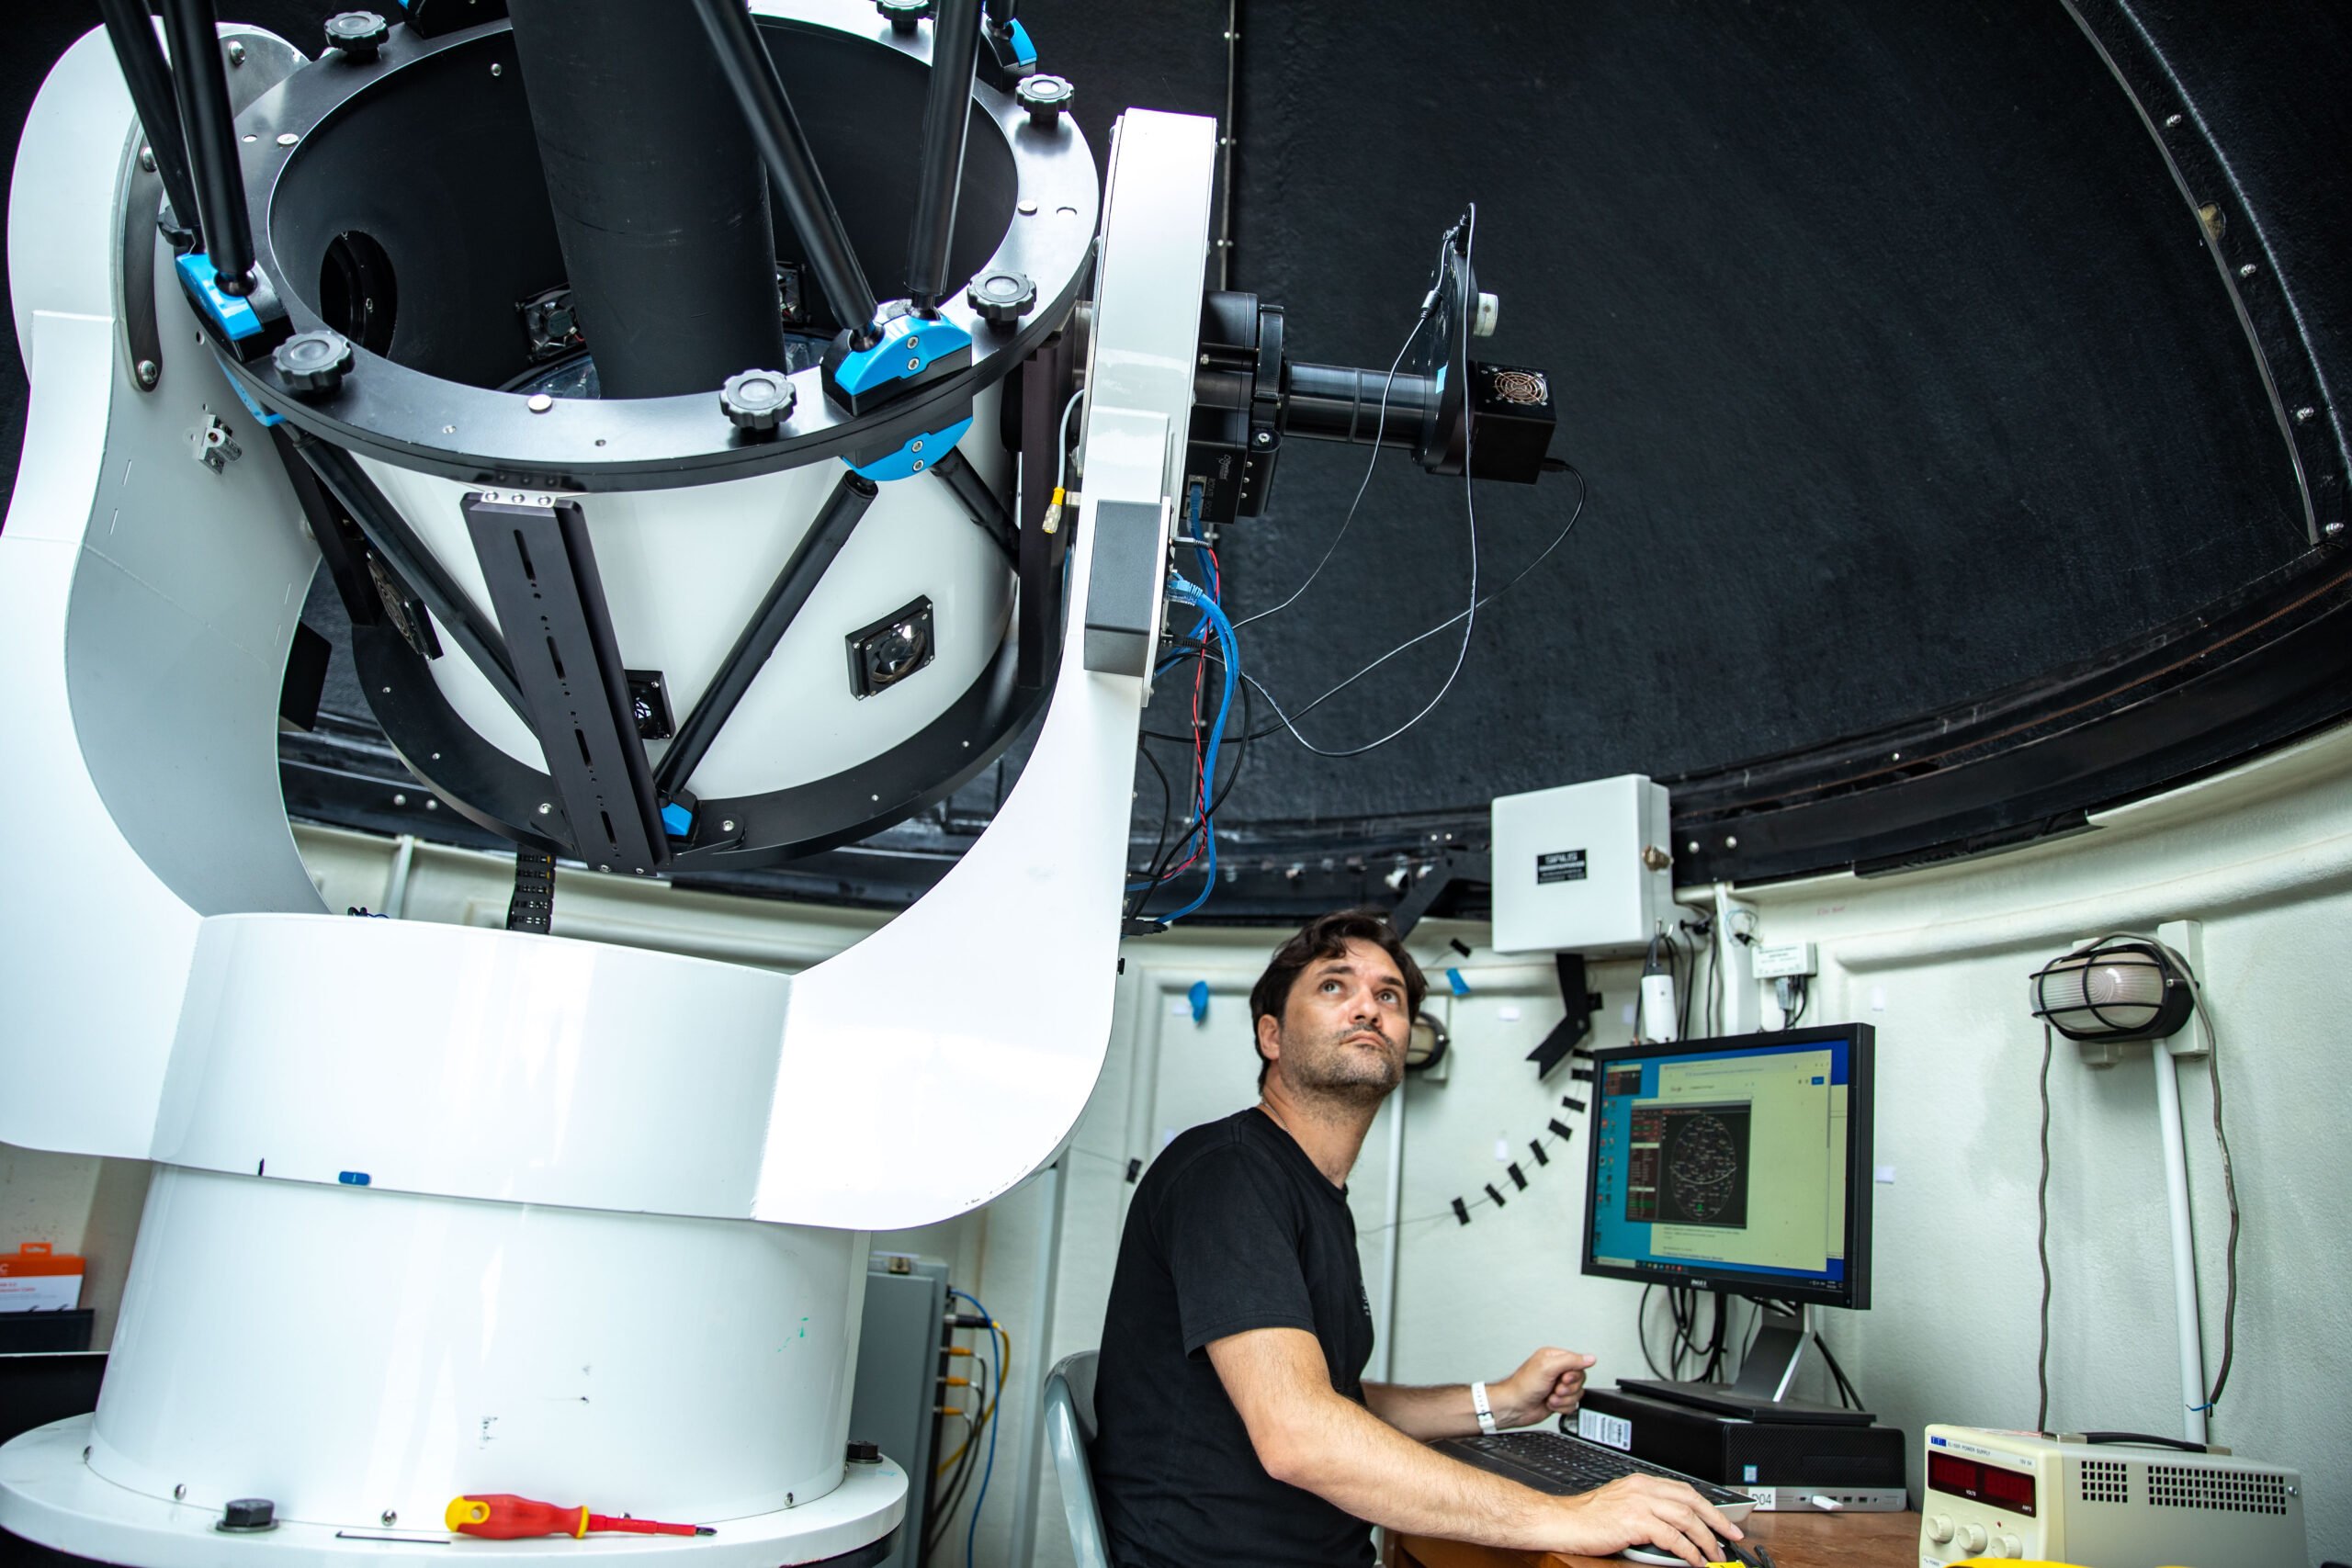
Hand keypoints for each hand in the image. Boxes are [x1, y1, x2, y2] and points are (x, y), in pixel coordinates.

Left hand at [1492, 1346, 1594, 1426]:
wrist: (1515, 1407)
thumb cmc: (1523, 1386)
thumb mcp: (1547, 1367)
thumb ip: (1571, 1361)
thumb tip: (1590, 1358)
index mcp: (1554, 1357)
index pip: (1578, 1363)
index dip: (1573, 1374)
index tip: (1563, 1378)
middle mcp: (1557, 1371)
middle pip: (1579, 1380)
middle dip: (1567, 1388)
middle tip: (1555, 1388)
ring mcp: (1558, 1386)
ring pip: (1577, 1394)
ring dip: (1563, 1399)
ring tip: (1549, 1396)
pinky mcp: (1558, 1400)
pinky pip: (1572, 1405)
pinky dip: (1561, 1407)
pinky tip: (1550, 1403)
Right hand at [1553, 1474, 1744, 1567]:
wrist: (1562, 1521)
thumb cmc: (1586, 1518)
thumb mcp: (1621, 1505)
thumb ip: (1647, 1510)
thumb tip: (1674, 1529)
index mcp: (1641, 1482)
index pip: (1685, 1491)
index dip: (1709, 1507)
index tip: (1724, 1522)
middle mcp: (1643, 1489)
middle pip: (1692, 1501)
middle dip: (1717, 1520)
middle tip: (1733, 1537)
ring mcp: (1639, 1504)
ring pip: (1686, 1518)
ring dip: (1706, 1540)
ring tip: (1715, 1556)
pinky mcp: (1635, 1522)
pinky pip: (1672, 1537)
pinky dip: (1689, 1551)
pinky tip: (1694, 1561)